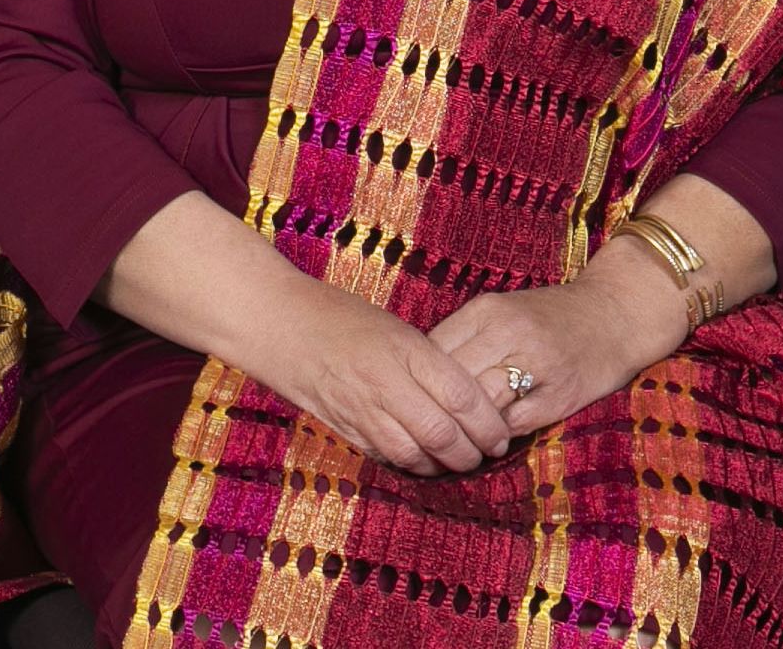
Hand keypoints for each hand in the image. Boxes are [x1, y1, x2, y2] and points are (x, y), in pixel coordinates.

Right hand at [250, 274, 521, 476]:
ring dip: (445, 465)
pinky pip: (388, 457)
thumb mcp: (395, 327)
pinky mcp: (346, 428)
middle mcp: (387, 382)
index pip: (462, 395)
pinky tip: (425, 462)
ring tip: (461, 462)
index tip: (502, 432)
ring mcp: (364, 409)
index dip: (489, 422)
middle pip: (443, 433)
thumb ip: (428, 360)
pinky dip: (413, 465)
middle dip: (474, 451)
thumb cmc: (342, 316)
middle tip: (489, 452)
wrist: (281, 325)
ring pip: (417, 454)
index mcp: (406, 349)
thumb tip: (466, 396)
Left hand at [430, 275, 658, 438]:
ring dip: (465, 429)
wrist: (616, 313)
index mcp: (488, 310)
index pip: (434, 351)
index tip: (415, 398)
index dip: (420, 380)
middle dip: (438, 409)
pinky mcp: (559, 395)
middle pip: (453, 381)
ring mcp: (536, 365)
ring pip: (480, 404)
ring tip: (456, 442)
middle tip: (428, 429)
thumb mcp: (503, 311)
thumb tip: (420, 375)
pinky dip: (496, 437)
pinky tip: (490, 442)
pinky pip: (514, 424)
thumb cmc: (551, 316)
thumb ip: (466, 337)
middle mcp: (509, 333)